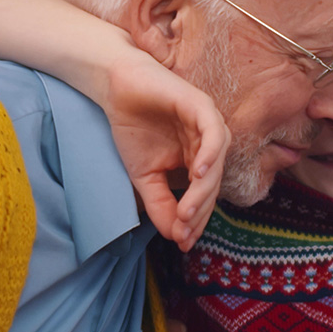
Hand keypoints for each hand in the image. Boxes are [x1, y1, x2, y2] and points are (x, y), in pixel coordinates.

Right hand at [104, 49, 229, 251]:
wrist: (116, 88)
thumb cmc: (133, 127)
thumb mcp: (145, 176)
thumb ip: (160, 204)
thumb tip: (174, 236)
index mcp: (200, 158)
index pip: (206, 195)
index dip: (196, 220)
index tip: (182, 243)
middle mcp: (210, 143)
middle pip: (214, 184)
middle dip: (198, 211)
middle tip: (182, 231)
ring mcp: (209, 123)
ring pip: (217, 163)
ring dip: (204, 191)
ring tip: (186, 212)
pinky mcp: (201, 105)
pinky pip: (214, 133)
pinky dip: (210, 154)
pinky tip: (197, 173)